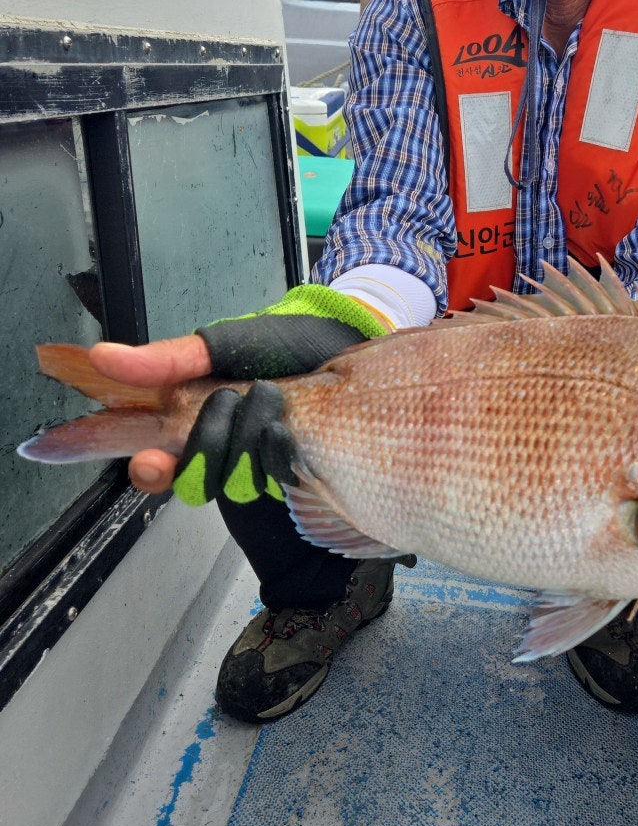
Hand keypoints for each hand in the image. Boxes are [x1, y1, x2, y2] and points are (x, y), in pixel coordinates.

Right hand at [91, 338, 299, 502]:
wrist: (346, 342)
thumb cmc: (283, 341)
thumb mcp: (222, 343)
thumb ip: (167, 359)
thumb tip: (102, 356)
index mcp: (194, 425)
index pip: (158, 467)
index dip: (152, 471)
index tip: (152, 460)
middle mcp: (221, 453)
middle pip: (195, 478)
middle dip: (212, 439)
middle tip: (232, 398)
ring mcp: (256, 468)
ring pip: (233, 484)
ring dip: (247, 442)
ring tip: (268, 402)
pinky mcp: (292, 476)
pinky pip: (273, 482)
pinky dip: (276, 455)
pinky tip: (284, 432)